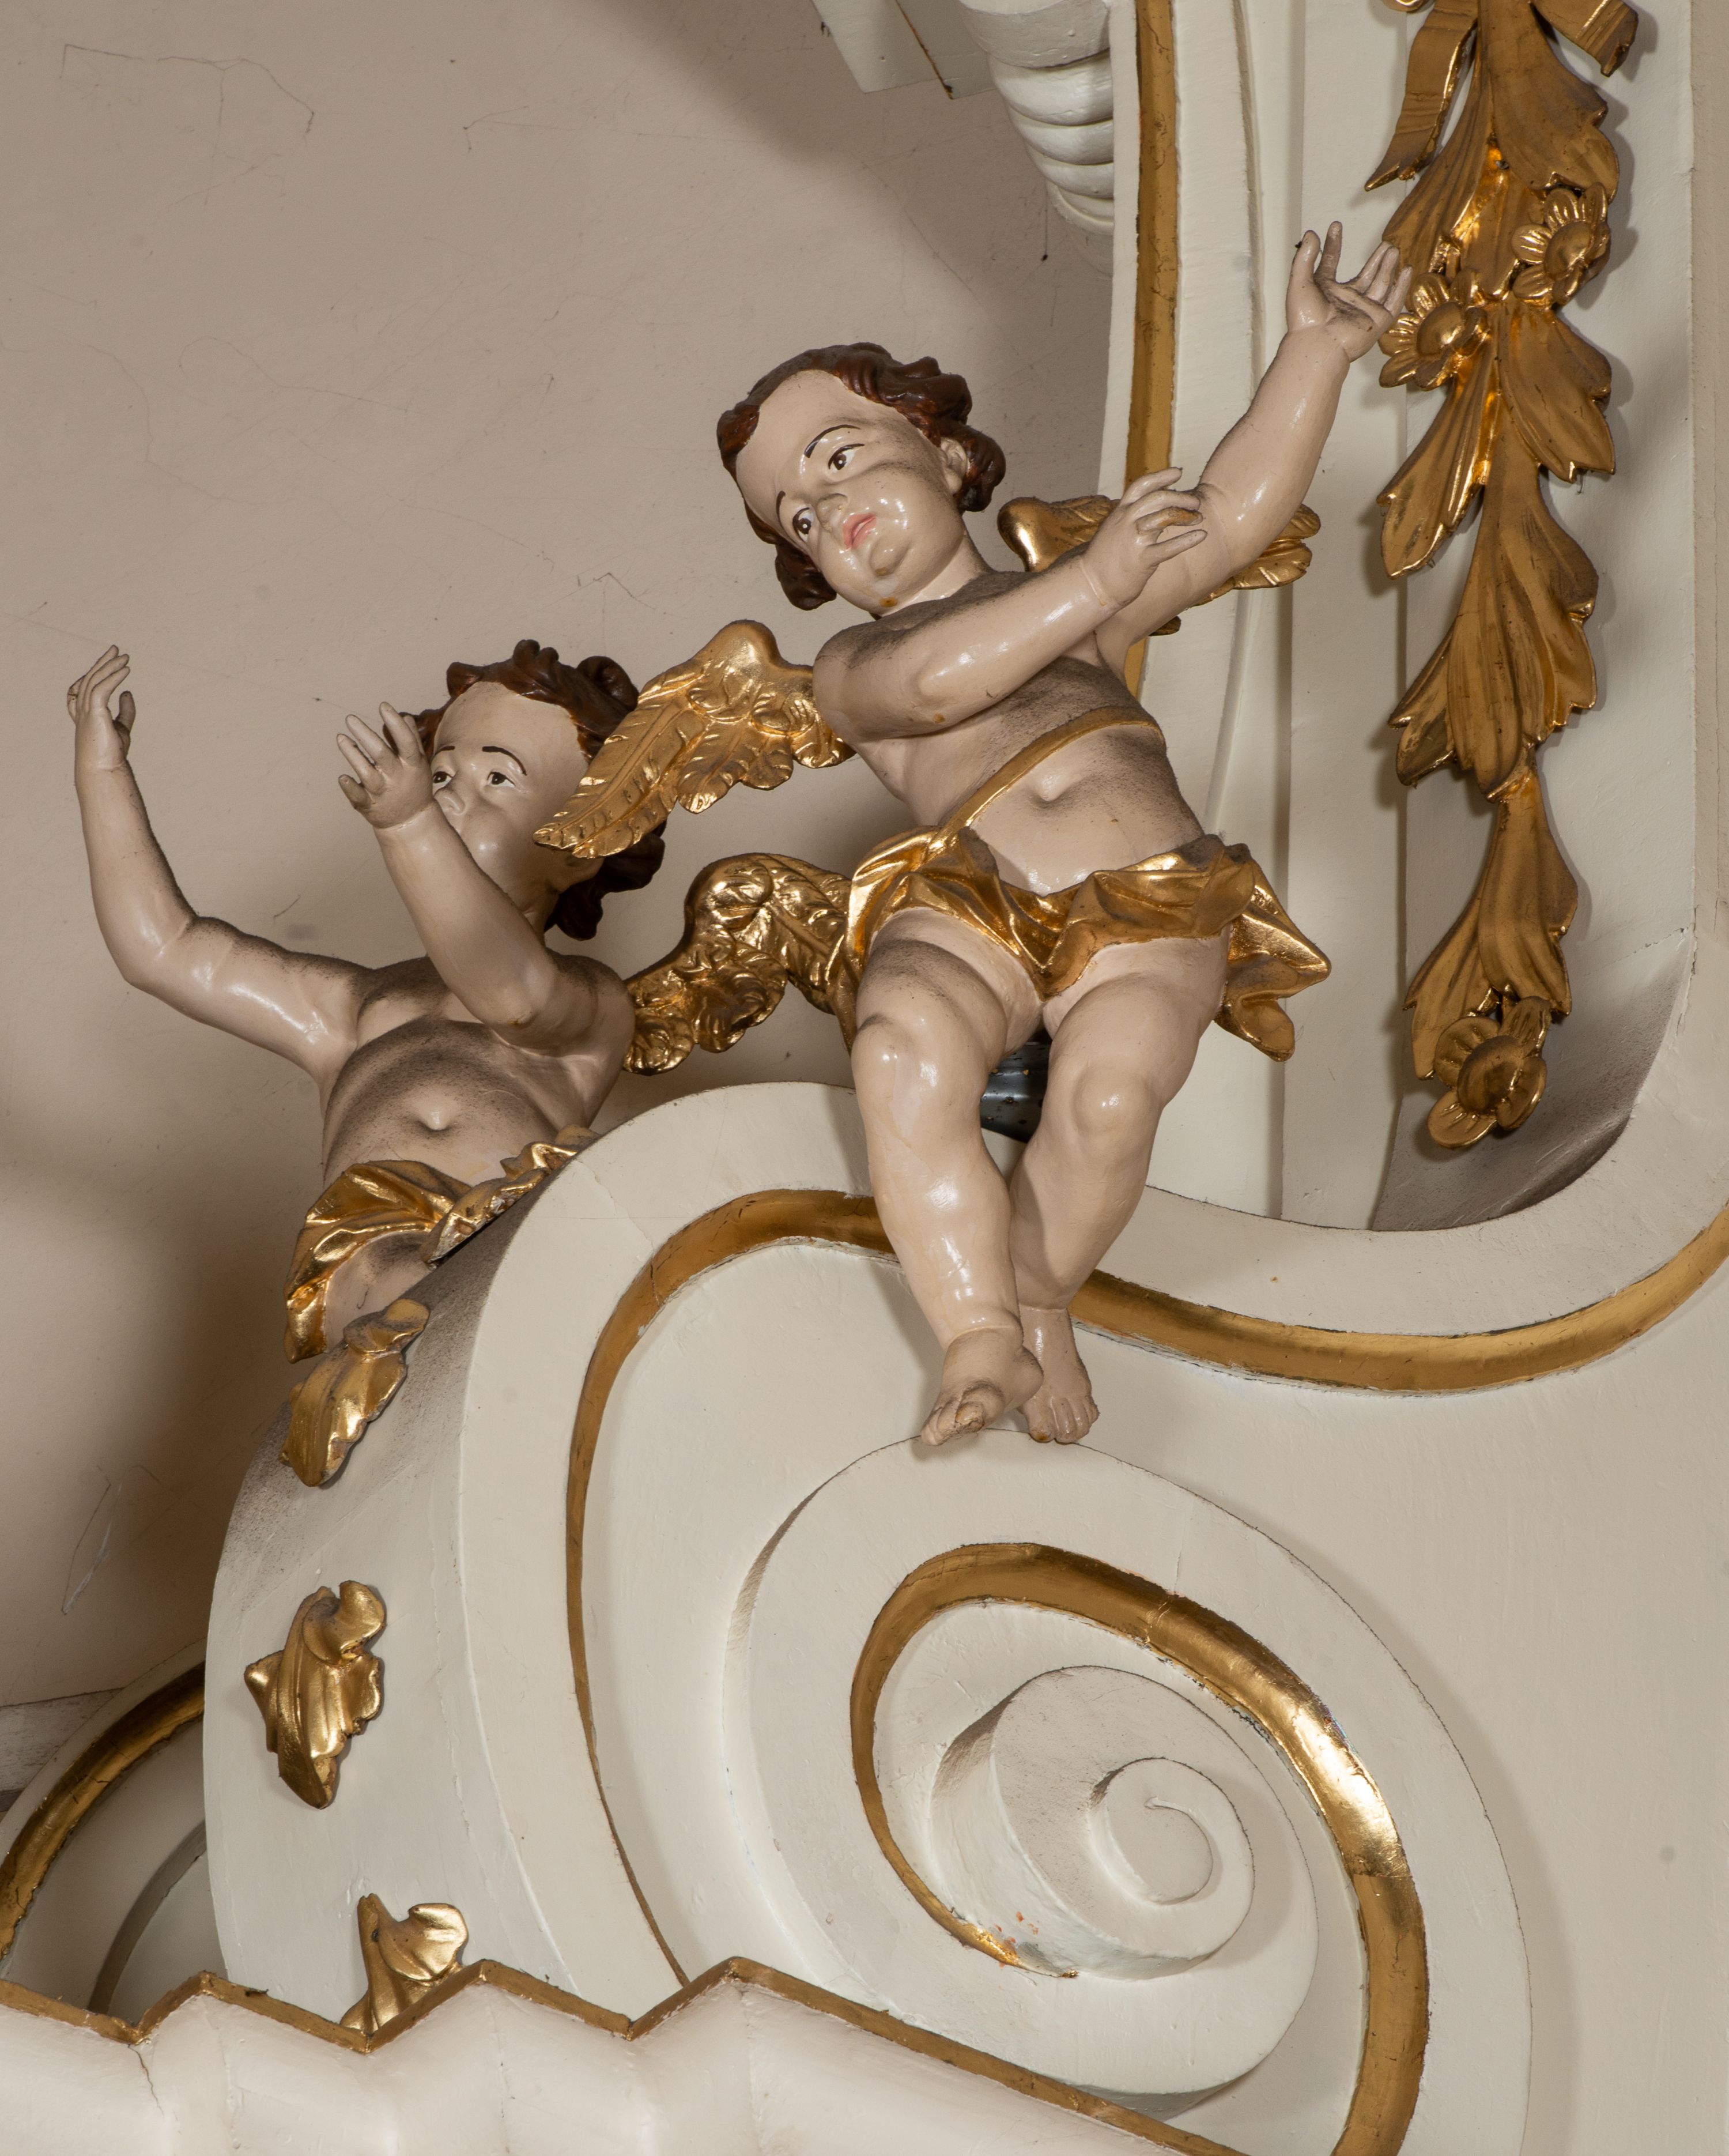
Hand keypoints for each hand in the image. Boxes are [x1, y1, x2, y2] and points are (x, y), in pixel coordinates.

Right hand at [67, 647, 136, 771]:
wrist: (104, 770)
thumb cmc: (111, 753)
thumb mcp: (121, 727)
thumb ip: (125, 710)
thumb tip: (127, 692)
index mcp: (86, 713)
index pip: (86, 686)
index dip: (95, 671)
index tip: (110, 660)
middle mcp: (82, 710)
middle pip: (90, 679)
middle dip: (103, 662)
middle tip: (116, 649)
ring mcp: (85, 711)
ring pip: (95, 681)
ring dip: (110, 666)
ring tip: (125, 657)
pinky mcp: (94, 714)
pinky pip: (102, 689)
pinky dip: (113, 677)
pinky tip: (125, 670)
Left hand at [337, 705, 434, 829]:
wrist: (411, 822)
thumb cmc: (414, 785)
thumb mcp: (418, 763)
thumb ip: (410, 739)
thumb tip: (403, 715)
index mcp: (412, 765)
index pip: (405, 741)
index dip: (395, 723)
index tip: (383, 706)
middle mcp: (397, 777)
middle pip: (380, 753)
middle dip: (364, 734)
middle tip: (350, 718)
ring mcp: (382, 792)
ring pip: (365, 772)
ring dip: (352, 754)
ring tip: (340, 737)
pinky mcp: (369, 805)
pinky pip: (358, 797)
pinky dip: (350, 788)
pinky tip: (342, 777)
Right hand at [1078, 469, 1207, 609]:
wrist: (1090, 584)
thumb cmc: (1105, 559)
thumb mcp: (1113, 530)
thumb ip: (1131, 517)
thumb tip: (1154, 509)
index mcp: (1120, 512)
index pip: (1141, 485)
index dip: (1161, 476)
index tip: (1178, 472)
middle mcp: (1126, 522)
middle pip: (1159, 498)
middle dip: (1182, 497)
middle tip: (1196, 503)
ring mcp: (1134, 540)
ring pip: (1165, 517)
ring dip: (1187, 515)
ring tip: (1199, 518)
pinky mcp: (1142, 560)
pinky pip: (1169, 547)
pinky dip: (1188, 540)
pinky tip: (1202, 536)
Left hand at [1286, 223, 1410, 361]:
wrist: (1318, 344)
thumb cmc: (1305, 319)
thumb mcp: (1300, 281)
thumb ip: (1305, 257)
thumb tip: (1311, 233)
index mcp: (1325, 292)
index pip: (1331, 263)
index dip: (1333, 245)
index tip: (1335, 226)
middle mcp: (1345, 301)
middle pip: (1365, 276)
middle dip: (1376, 260)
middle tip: (1386, 243)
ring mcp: (1363, 311)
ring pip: (1380, 285)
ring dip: (1387, 266)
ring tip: (1393, 248)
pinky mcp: (1377, 321)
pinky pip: (1393, 301)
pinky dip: (1401, 286)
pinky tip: (1407, 269)